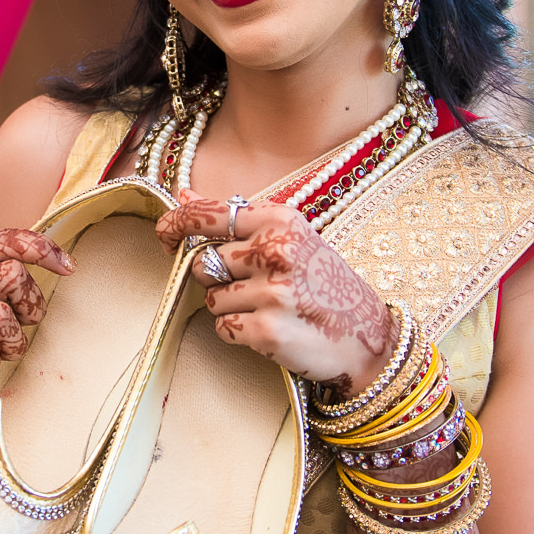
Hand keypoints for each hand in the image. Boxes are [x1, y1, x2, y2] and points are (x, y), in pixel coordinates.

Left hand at [157, 189, 392, 397]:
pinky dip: (239, 334)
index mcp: (282, 221)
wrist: (369, 337)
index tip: (164, 234)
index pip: (211, 214)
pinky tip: (271, 330)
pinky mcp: (268, 331)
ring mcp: (274, 292)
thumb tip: (184, 196)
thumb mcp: (291, 239)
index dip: (177, 224)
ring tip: (269, 309)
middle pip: (203, 262)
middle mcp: (277, 251)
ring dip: (230, 308)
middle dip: (217, 278)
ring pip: (212, 299)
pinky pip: (224, 328)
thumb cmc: (326, 285)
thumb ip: (237, 219)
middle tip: (254, 287)